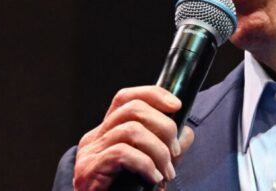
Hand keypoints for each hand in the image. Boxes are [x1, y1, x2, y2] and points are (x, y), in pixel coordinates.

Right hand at [73, 86, 194, 190]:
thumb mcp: (149, 166)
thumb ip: (165, 148)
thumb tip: (186, 133)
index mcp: (107, 132)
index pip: (127, 97)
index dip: (154, 95)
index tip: (177, 105)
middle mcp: (94, 137)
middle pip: (133, 108)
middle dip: (164, 126)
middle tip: (175, 152)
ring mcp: (90, 153)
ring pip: (131, 130)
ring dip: (158, 150)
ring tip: (166, 172)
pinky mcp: (89, 170)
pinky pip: (122, 153)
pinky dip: (145, 164)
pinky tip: (154, 179)